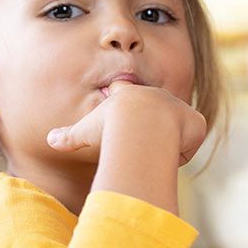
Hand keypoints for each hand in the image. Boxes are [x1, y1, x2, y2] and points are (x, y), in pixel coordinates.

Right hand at [46, 81, 207, 166]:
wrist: (143, 123)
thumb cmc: (111, 127)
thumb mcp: (85, 130)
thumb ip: (68, 136)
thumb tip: (50, 140)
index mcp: (131, 96)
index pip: (125, 93)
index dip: (123, 101)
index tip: (120, 103)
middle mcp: (158, 97)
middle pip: (156, 111)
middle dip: (152, 123)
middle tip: (142, 141)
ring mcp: (179, 108)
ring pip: (175, 130)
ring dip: (167, 143)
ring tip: (153, 152)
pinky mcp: (197, 123)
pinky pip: (190, 142)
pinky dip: (181, 152)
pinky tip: (168, 154)